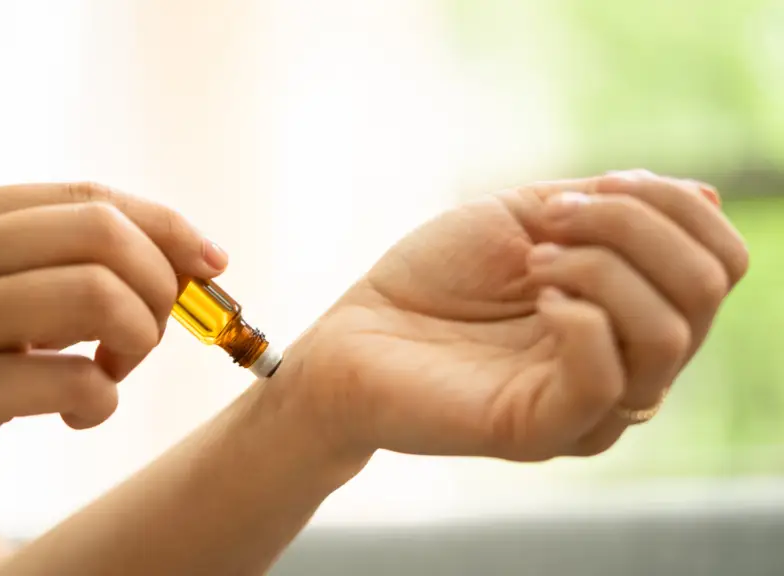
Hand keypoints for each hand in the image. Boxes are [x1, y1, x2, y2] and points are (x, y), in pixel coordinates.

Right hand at [0, 182, 225, 538]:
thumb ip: (45, 262)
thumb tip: (172, 263)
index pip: (91, 198)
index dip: (168, 227)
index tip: (212, 263)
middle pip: (107, 234)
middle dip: (161, 285)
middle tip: (149, 332)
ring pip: (102, 297)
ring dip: (136, 340)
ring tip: (111, 372)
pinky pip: (78, 381)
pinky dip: (102, 400)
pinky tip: (80, 412)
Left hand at [279, 171, 747, 461]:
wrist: (355, 332)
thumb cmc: (434, 275)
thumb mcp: (527, 215)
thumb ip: (611, 206)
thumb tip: (709, 196)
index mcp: (630, 312)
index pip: (719, 261)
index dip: (673, 205)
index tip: (592, 187)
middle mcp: (627, 364)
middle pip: (704, 289)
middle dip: (633, 225)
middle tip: (548, 220)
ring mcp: (590, 405)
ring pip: (667, 333)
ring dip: (602, 267)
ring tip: (531, 261)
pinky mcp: (543, 430)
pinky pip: (607, 382)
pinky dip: (581, 319)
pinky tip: (535, 297)